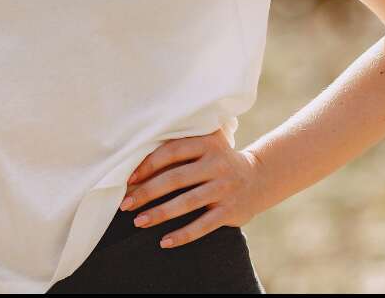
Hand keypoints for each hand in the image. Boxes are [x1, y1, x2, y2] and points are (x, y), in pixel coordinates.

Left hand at [119, 126, 267, 248]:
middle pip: (176, 178)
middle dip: (147, 192)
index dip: (148, 165)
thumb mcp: (205, 146)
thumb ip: (179, 150)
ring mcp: (224, 188)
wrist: (258, 177)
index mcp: (207, 143)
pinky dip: (183, 235)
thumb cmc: (217, 161)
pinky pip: (203, 226)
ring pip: (187, 203)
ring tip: (139, 221)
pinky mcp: (230, 211)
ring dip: (160, 213)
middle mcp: (217, 164)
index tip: (129, 179)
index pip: (171, 151)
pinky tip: (164, 242)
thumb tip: (137, 169)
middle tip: (125, 204)